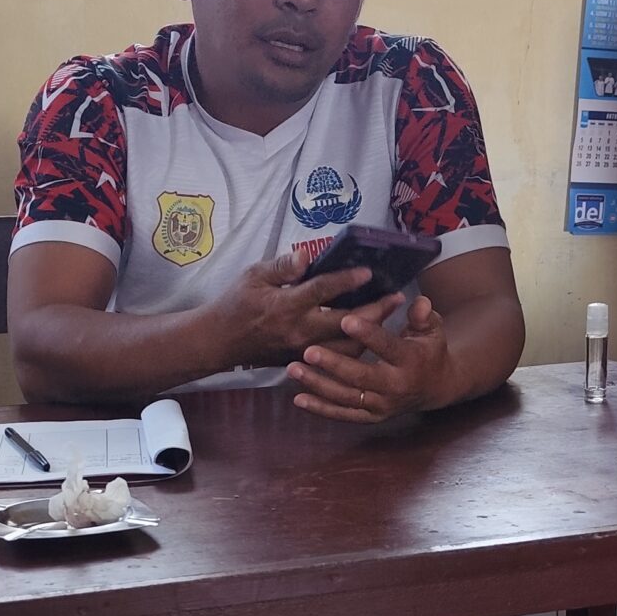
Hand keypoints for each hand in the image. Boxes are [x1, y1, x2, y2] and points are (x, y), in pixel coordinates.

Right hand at [210, 251, 388, 368]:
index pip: (322, 291)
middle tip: (396, 297)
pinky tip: (369, 335)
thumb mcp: (254, 275)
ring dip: (370, 333)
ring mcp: (303, 350)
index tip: (368, 271)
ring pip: (346, 349)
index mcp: (285, 305)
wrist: (220, 341)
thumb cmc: (236, 303)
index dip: (346, 280)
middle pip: (345, 324)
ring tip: (388, 316)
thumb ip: (282, 266)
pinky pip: (337, 359)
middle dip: (374, 311)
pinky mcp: (304, 361)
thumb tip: (306, 254)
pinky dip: (356, 348)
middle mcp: (298, 331)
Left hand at [288, 294, 452, 422]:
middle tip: (308, 351)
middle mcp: (396, 387)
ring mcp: (382, 405)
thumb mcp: (432, 329)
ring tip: (294, 369)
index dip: (368, 334)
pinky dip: (320, 409)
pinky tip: (298, 399)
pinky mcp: (371, 417)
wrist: (435, 387)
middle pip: (361, 376)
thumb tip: (417, 302)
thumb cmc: (428, 349)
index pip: (387, 346)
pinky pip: (343, 415)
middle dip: (333, 364)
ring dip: (318, 385)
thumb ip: (422, 315)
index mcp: (411, 361)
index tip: (345, 320)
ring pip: (346, 397)